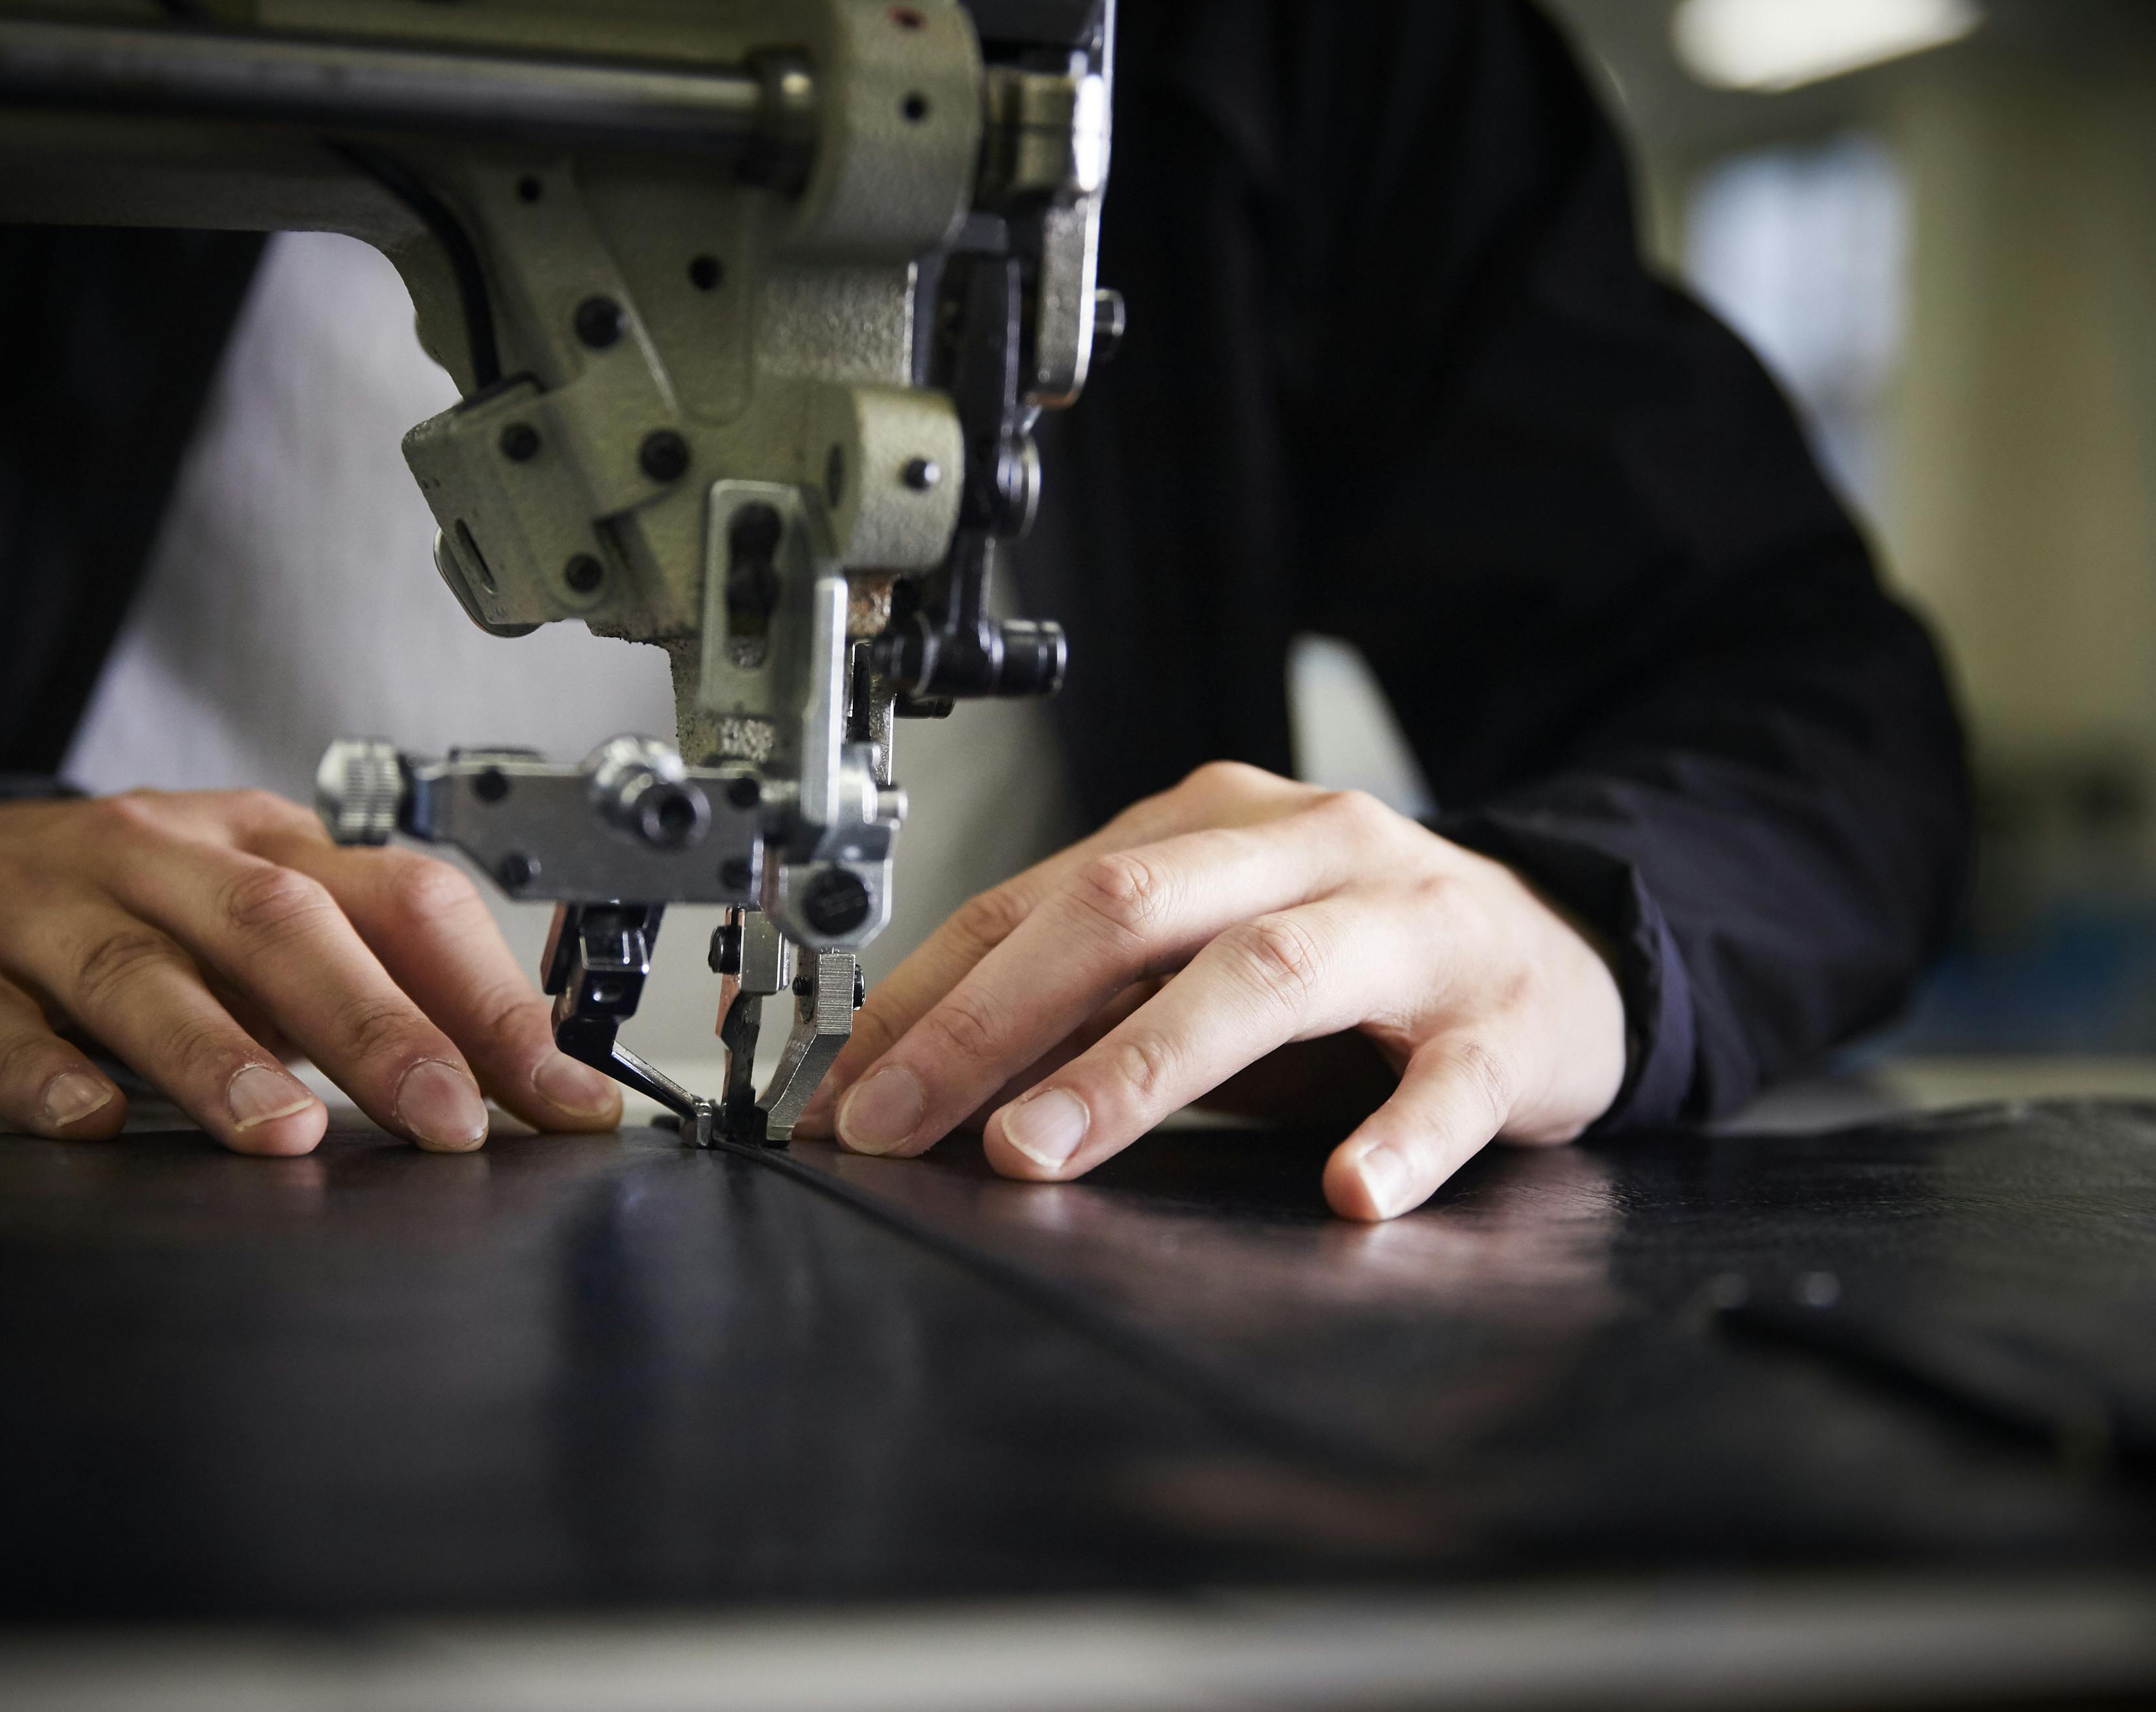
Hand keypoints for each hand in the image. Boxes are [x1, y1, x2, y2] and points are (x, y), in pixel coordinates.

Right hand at [0, 789, 620, 1152]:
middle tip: (444, 1120)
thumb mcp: (263, 929)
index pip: (401, 900)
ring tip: (282, 1131)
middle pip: (280, 925)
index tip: (556, 1094)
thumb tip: (512, 1088)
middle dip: (374, 1025)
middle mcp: (163, 857)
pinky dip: (43, 1072)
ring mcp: (45, 907)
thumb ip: (376, 990)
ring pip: (138, 970)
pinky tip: (89, 1121)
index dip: (487, 997)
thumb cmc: (137, 917)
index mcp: (267, 844)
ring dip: (217, 1054)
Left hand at [805, 763, 1625, 1218]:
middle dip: (992, 1020)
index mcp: (1211, 824)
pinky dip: (1399, 1135)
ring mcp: (1410, 927)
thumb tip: (920, 1078)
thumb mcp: (1206, 951)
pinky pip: (1451, 1081)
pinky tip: (1352, 1190)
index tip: (842, 1094)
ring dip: (1138, 1068)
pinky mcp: (1506, 1021)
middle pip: (1128, 910)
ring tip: (1042, 1149)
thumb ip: (1085, 994)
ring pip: (1264, 977)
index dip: (927, 996)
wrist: (1562, 947)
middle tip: (900, 1123)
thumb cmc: (1352, 960)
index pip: (1036, 899)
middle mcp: (1304, 848)